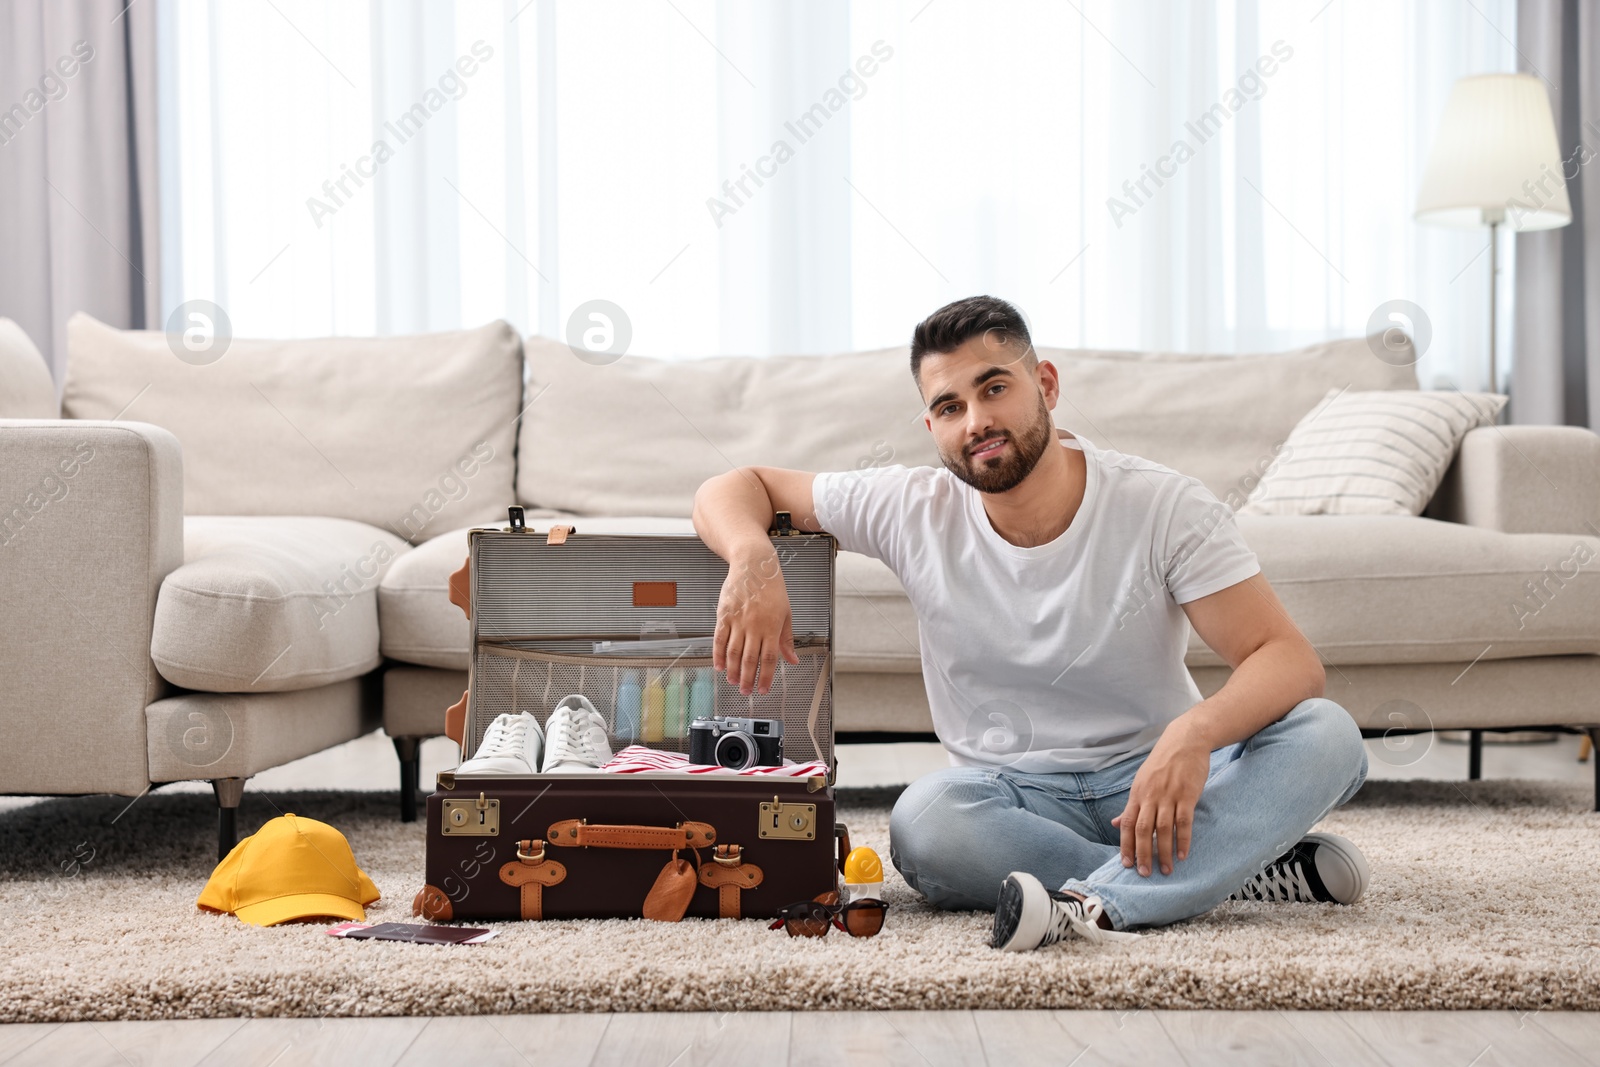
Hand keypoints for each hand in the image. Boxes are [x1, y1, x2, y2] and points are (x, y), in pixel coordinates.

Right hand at [712, 547, 798, 694]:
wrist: (754, 564)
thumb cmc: (772, 587)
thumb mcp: (786, 612)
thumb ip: (786, 639)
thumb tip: (793, 659)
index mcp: (772, 626)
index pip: (769, 658)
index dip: (766, 677)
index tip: (763, 690)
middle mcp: (755, 625)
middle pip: (750, 659)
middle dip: (748, 679)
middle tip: (746, 692)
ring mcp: (738, 620)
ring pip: (734, 652)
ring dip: (733, 670)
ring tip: (734, 682)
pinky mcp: (724, 615)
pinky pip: (719, 639)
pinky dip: (718, 655)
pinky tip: (719, 666)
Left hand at [1111, 721, 1210, 876]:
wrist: (1184, 741)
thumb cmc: (1163, 763)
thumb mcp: (1142, 782)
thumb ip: (1132, 805)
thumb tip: (1117, 824)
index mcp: (1137, 794)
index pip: (1128, 824)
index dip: (1126, 845)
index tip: (1126, 864)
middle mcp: (1150, 796)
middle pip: (1143, 829)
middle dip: (1142, 853)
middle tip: (1144, 873)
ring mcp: (1168, 795)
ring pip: (1163, 828)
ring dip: (1164, 852)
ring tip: (1166, 870)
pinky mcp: (1186, 795)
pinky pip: (1184, 822)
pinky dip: (1183, 840)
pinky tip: (1183, 855)